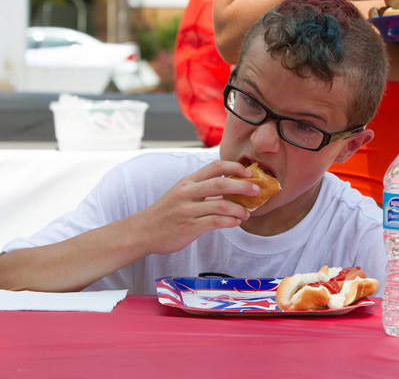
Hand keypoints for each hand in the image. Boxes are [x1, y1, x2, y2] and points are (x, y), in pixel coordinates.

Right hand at [133, 160, 258, 255]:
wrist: (142, 231)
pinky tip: (236, 223)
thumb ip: (201, 188)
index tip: (249, 172)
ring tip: (247, 213)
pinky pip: (216, 222)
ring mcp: (188, 210)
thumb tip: (229, 186)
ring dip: (240, 209)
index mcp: (188, 181)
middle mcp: (187, 192)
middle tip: (256, 191)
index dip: (235, 167)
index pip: (215, 166)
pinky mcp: (189, 227)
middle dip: (243, 186)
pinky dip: (230, 222)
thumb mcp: (180, 193)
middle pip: (221, 183)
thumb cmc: (165, 213)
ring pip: (222, 205)